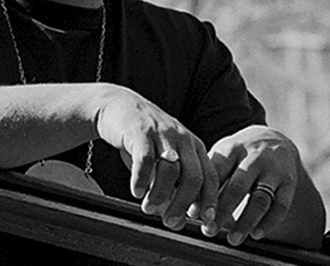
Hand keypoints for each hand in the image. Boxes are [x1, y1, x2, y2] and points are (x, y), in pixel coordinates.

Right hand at [95, 85, 217, 230]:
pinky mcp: (140, 131)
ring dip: (160, 194)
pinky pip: (145, 159)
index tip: (204, 224)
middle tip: (171, 222)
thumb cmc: (144, 140)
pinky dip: (141, 179)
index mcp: (193, 145)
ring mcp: (161, 133)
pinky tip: (136, 192)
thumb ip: (175, 186)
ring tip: (148, 208)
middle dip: (184, 204)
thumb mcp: (165, 159)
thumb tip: (183, 222)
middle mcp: (182, 138)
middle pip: (193, 176)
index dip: (209, 202)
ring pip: (170, 169)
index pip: (210, 176)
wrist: (118, 105)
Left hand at [204, 125, 297, 245]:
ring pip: (260, 198)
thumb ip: (210, 176)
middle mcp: (253, 156)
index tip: (194, 214)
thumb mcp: (224, 154)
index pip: (217, 173)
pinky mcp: (289, 181)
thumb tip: (191, 208)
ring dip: (245, 221)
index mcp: (232, 148)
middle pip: (237, 186)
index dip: (205, 194)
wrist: (274, 138)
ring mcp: (273, 169)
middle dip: (222, 211)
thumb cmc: (239, 153)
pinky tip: (256, 234)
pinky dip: (269, 222)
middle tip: (209, 230)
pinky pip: (281, 206)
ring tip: (233, 239)